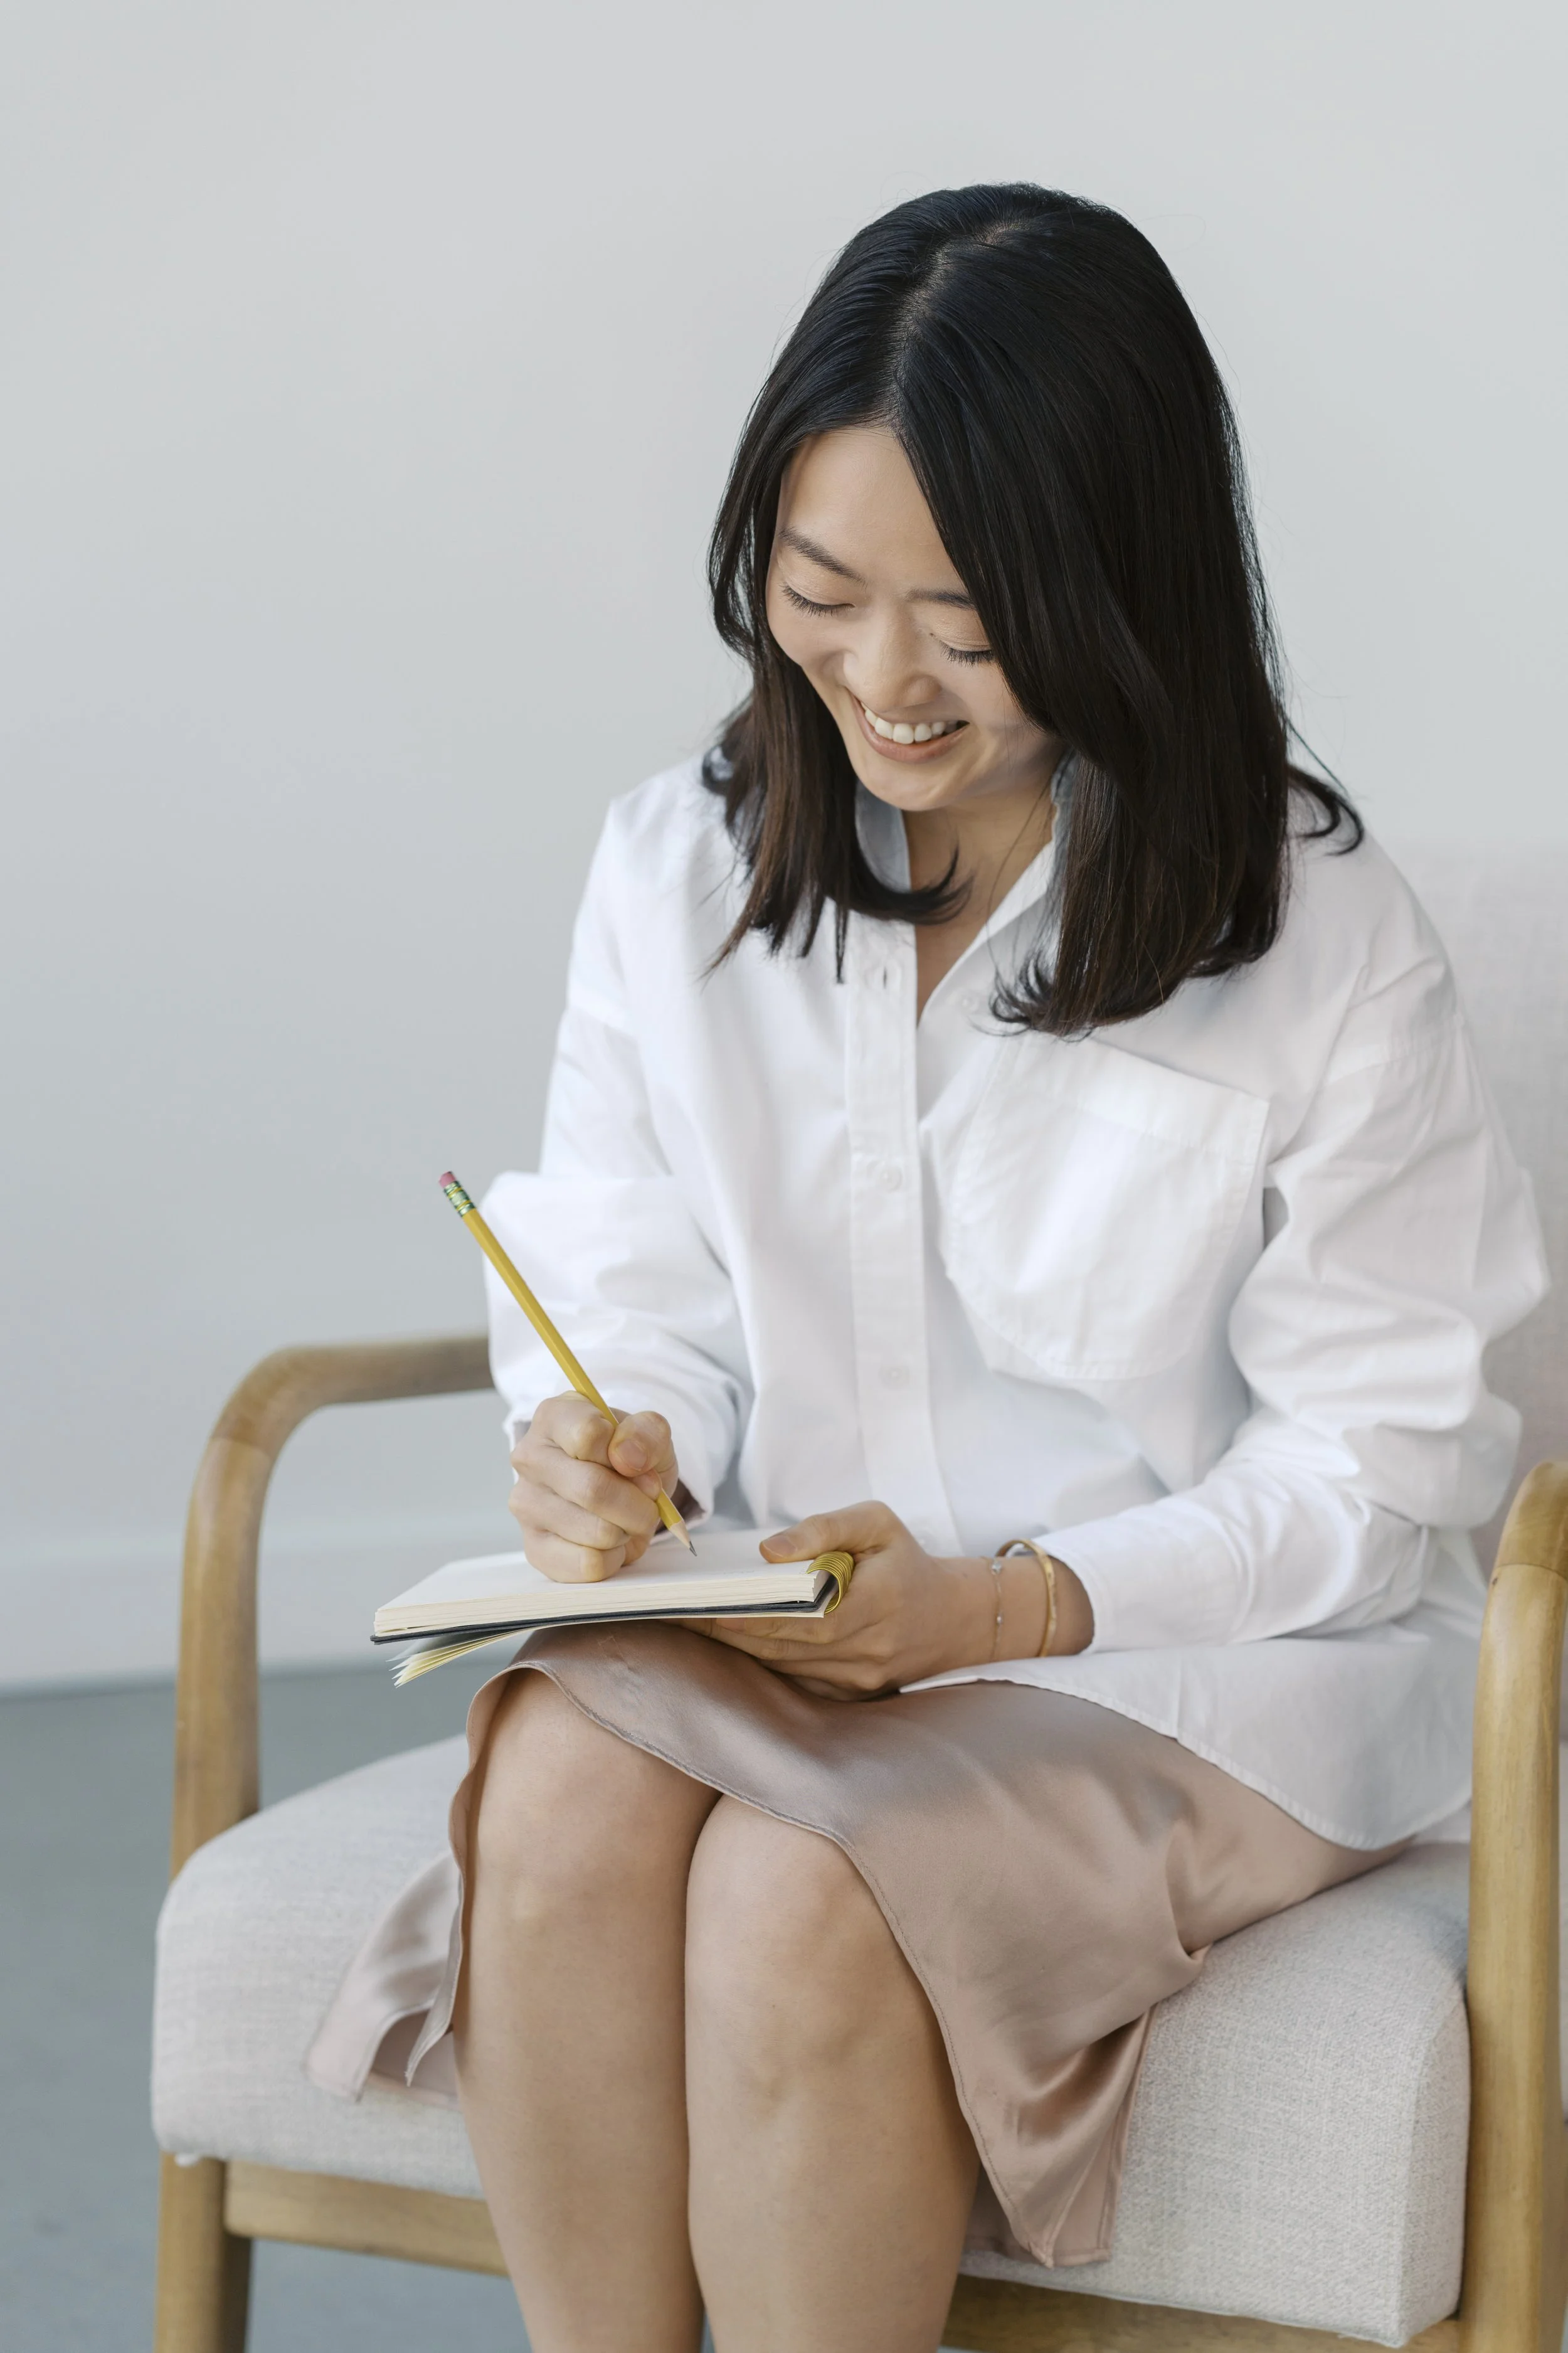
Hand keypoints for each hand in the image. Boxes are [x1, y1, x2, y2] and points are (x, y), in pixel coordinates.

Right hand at [509, 1392, 678, 1581]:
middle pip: (592, 1489)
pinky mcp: (534, 1548)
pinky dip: (614, 1557)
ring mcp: (526, 1505)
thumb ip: (646, 1433)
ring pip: (596, 1532)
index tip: (641, 1467)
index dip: (630, 1457)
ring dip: (628, 1532)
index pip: (589, 1435)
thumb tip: (628, 1458)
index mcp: (554, 1417)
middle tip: (648, 1505)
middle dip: (637, 1505)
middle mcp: (529, 1458)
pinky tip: (608, 1542)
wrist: (615, 1491)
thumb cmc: (627, 1457)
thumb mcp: (649, 1435)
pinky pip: (588, 1565)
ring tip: (625, 1520)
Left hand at [695, 1502, 1092, 1696]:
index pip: (800, 1616)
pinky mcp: (853, 1695)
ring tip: (694, 1627)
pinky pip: (798, 1682)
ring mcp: (859, 1679)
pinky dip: (765, 1664)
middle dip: (728, 1633)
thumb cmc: (906, 1560)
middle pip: (782, 1647)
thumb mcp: (877, 1522)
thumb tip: (768, 1549)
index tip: (705, 1606)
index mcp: (875, 1602)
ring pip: (785, 1668)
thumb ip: (824, 1528)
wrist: (956, 1618)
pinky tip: (734, 1646)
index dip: (750, 1615)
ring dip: (738, 1651)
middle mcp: (867, 1649)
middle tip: (679, 1616)